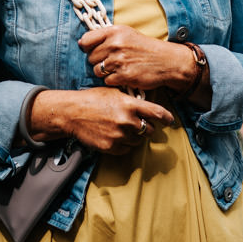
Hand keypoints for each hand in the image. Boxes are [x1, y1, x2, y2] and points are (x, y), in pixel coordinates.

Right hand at [29, 87, 173, 154]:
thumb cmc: (92, 99)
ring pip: (139, 141)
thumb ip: (130, 99)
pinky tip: (116, 136)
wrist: (72, 113)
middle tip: (140, 124)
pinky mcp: (111, 147)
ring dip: (135, 136)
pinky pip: (127, 149)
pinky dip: (125, 144)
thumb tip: (145, 104)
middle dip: (147, 127)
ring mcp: (119, 135)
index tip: (170, 120)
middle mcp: (127, 121)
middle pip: (149, 129)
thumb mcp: (113, 92)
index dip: (166, 117)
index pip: (156, 112)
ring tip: (124, 129)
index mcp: (129, 104)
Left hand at [79, 25, 195, 93]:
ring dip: (105, 72)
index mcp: (114, 31)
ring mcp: (119, 61)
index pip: (86, 40)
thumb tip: (82, 43)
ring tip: (118, 68)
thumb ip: (106, 36)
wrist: (166, 61)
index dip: (86, 47)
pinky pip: (107, 81)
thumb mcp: (126, 33)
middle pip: (90, 58)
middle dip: (98, 61)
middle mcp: (115, 44)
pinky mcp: (124, 76)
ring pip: (97, 70)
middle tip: (111, 61)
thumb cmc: (144, 47)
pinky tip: (123, 75)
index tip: (91, 50)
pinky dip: (113, 80)